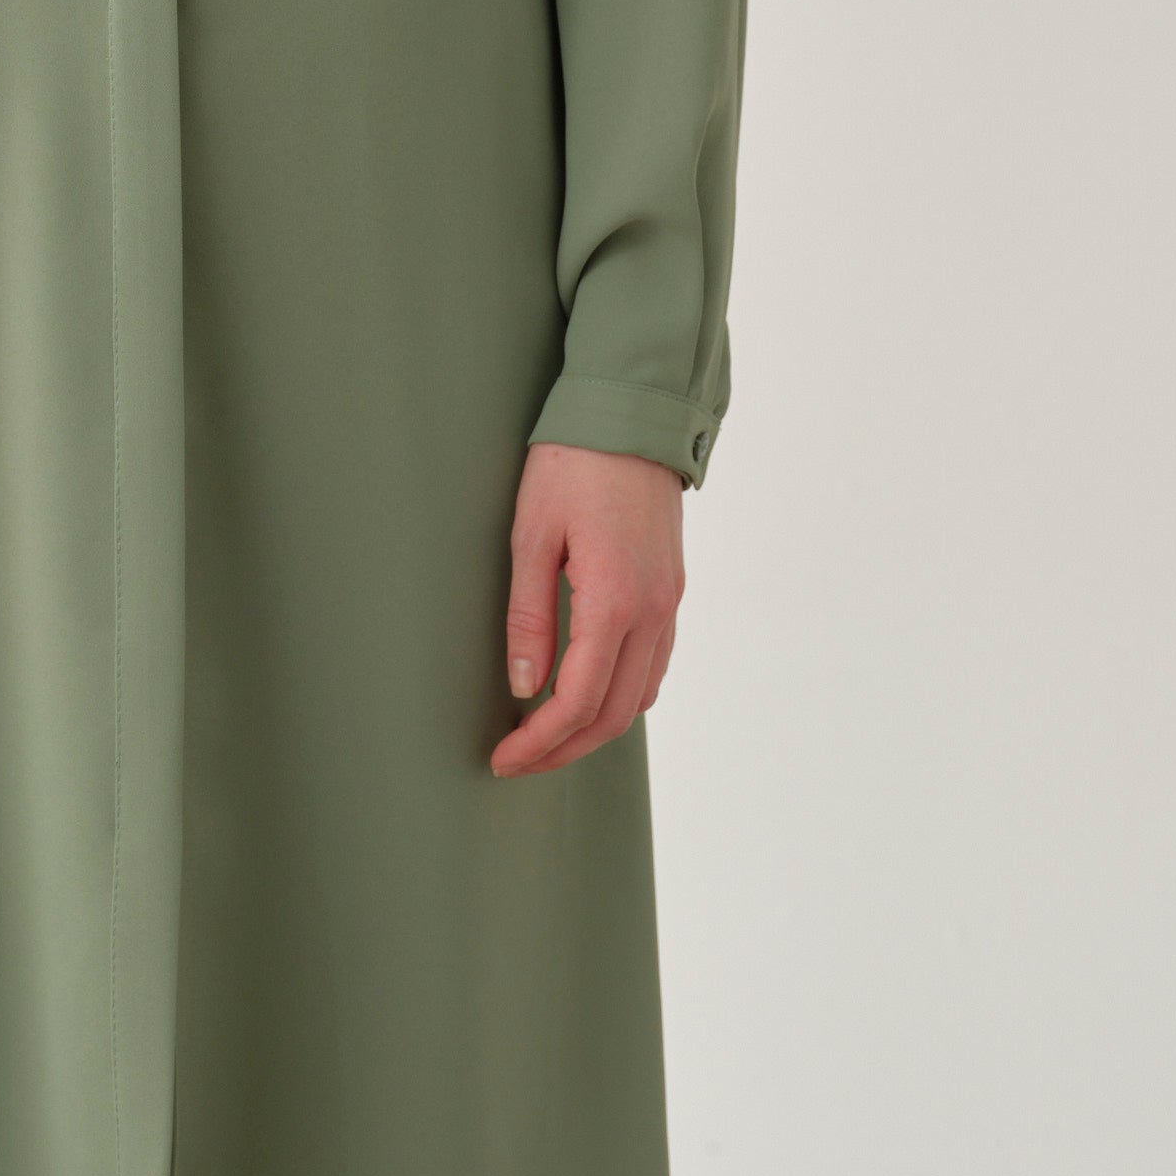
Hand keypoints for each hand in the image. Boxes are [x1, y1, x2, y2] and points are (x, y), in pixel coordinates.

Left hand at [490, 442, 683, 779]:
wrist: (634, 415)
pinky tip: (588, 693)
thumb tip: (526, 686)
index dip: (539, 742)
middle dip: (564, 749)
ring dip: (594, 727)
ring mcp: (669, 603)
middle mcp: (653, 612)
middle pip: (614, 714)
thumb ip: (529, 616)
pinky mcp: (671, 590)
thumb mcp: (532, 536)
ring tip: (547, 735)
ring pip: (640, 696)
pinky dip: (621, 695)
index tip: (504, 758)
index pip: (577, 701)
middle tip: (518, 760)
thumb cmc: (574, 465)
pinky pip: (654, 664)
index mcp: (616, 602)